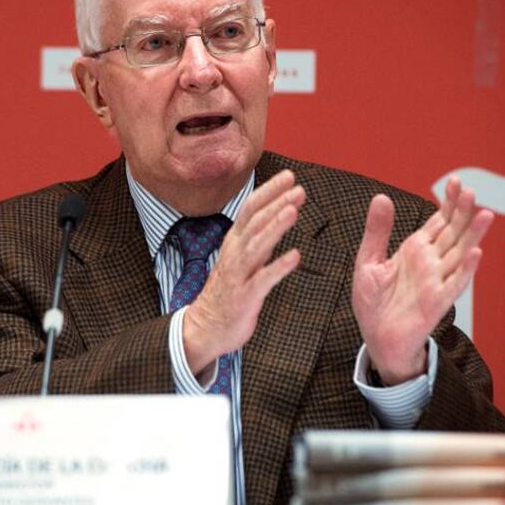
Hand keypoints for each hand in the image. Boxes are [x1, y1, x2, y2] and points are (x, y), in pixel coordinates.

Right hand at [183, 170, 305, 373]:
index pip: (251, 209)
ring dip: (275, 227)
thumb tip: (279, 216)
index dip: (269, 191)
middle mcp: (235, 254)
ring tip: (293, 211)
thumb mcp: (242, 259)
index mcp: (235, 242)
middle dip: (276, 203)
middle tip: (298, 188)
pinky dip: (278, 267)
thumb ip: (259, 238)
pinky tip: (295, 256)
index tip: (289, 177)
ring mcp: (238, 275)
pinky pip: (263, 279)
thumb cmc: (228, 292)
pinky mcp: (245, 296)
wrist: (206, 327)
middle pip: (255, 222)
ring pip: (257, 246)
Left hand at [351, 177, 492, 383]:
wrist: (375, 337)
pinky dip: (465, 270)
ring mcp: (436, 281)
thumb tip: (381, 197)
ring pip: (459, 254)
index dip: (448, 202)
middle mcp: (430, 263)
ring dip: (472, 235)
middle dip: (462, 212)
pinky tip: (475, 253)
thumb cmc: (374, 303)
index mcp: (416, 251)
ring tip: (485, 214)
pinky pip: (454, 285)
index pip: (438, 221)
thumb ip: (377, 231)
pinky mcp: (436, 302)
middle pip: (453, 232)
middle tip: (471, 190)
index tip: (455, 181)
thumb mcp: (368, 261)